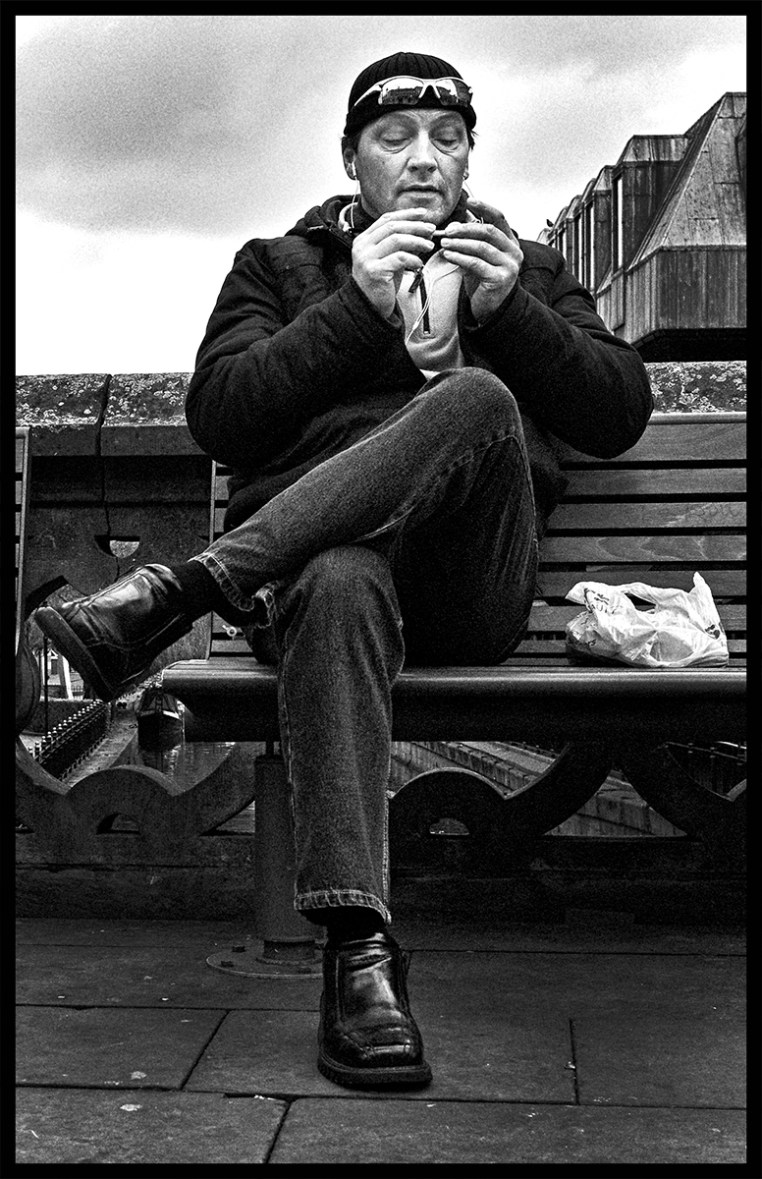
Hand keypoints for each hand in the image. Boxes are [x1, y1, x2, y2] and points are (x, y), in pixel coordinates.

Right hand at [351, 209, 435, 317]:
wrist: (370, 307)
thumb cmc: (382, 283)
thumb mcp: (389, 258)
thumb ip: (400, 244)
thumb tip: (423, 230)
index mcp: (364, 240)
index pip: (386, 219)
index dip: (406, 214)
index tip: (423, 214)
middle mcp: (362, 247)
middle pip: (392, 227)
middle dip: (415, 226)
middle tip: (431, 230)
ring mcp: (366, 258)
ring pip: (396, 239)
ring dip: (416, 241)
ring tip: (429, 246)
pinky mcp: (374, 271)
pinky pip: (399, 258)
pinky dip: (413, 259)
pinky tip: (419, 264)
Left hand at [438, 198, 522, 322]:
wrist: (490, 309)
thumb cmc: (483, 281)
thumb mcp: (477, 256)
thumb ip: (470, 240)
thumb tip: (454, 223)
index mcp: (510, 242)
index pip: (499, 218)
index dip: (484, 208)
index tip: (469, 202)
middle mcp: (514, 252)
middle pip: (488, 231)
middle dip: (465, 228)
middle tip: (447, 231)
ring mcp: (510, 265)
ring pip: (482, 247)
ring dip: (460, 243)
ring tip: (444, 243)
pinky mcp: (501, 279)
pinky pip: (477, 263)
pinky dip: (460, 257)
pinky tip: (449, 255)